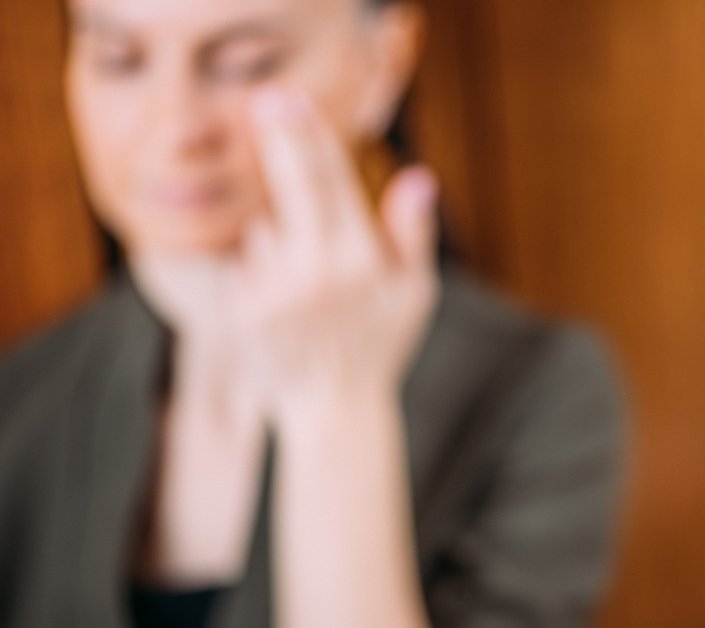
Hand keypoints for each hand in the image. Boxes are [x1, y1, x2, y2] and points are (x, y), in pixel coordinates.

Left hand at [236, 88, 439, 416]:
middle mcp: (317, 271)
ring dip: (282, 233)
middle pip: (293, 186)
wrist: (331, 408)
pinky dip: (263, 266)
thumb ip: (413, 233)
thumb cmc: (380, 345)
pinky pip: (249, 261)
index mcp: (362, 261)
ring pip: (267, 228)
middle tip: (268, 100)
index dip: (313, 138)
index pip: (333, 184)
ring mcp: (276, 290)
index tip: (293, 101)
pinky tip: (286, 299)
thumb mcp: (415, 294)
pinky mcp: (244, 308)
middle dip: (281, 140)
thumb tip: (419, 176)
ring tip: (309, 284)